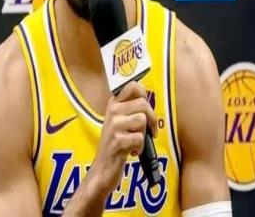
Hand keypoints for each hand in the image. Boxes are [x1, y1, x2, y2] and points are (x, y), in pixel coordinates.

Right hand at [89, 81, 157, 196]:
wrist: (103, 168)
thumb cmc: (116, 143)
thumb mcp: (119, 120)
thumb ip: (130, 106)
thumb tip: (145, 90)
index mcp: (113, 103)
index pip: (133, 85)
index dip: (144, 95)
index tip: (145, 108)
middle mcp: (112, 110)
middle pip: (143, 104)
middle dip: (151, 119)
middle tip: (149, 130)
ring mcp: (113, 125)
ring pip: (142, 120)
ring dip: (144, 134)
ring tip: (136, 141)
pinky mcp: (117, 140)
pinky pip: (140, 138)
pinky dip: (140, 147)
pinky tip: (132, 151)